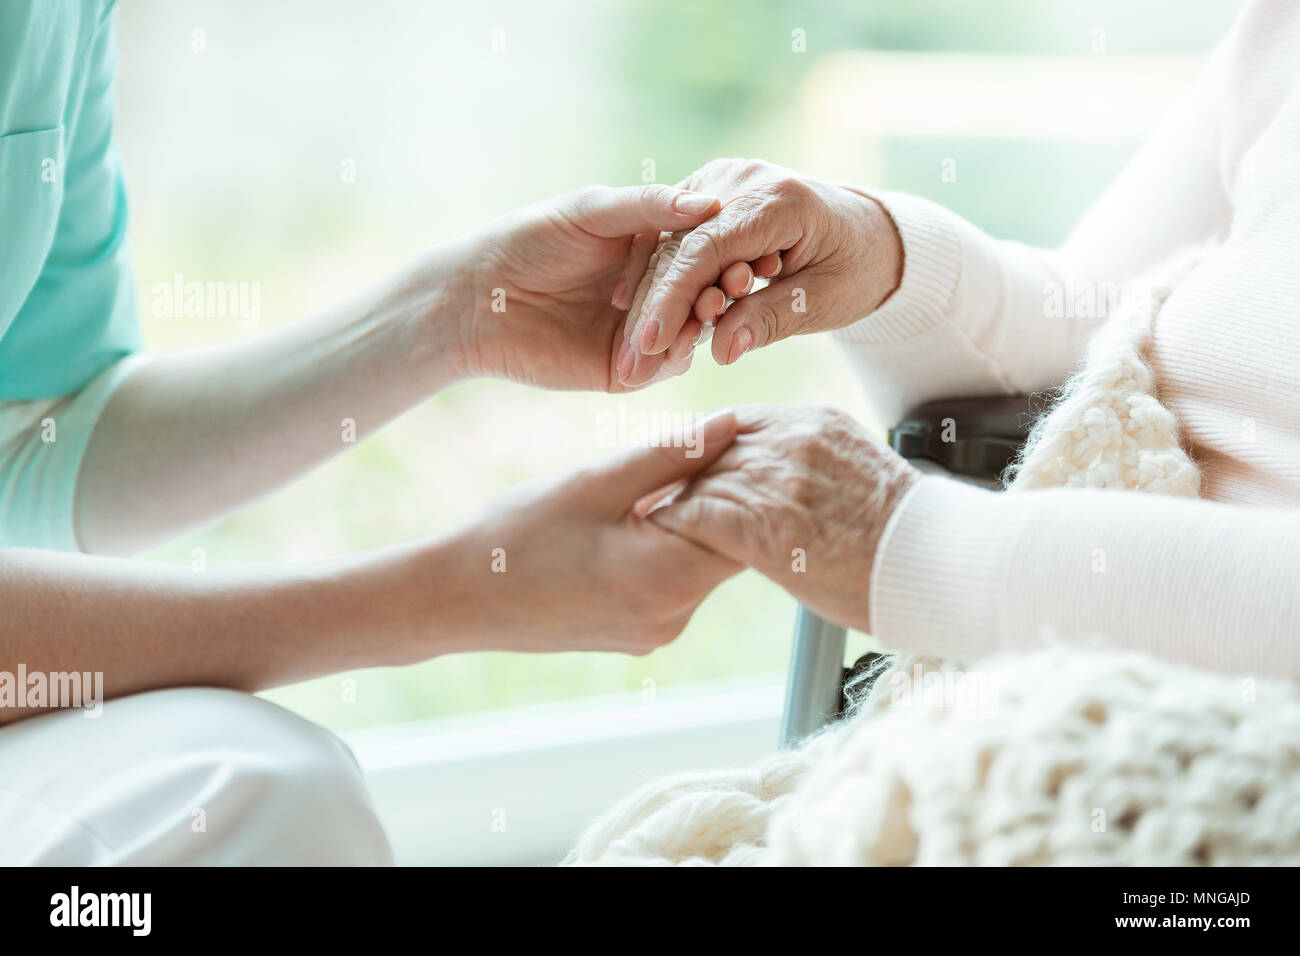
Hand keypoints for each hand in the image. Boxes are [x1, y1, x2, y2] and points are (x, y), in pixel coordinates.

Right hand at [426, 411, 742, 654]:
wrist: (459, 599)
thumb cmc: (519, 534)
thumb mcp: (598, 481)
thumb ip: (673, 454)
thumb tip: (733, 424)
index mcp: (668, 579)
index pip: (746, 525)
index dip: (745, 477)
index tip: (734, 439)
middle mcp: (674, 618)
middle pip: (729, 547)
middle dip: (720, 496)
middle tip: (700, 448)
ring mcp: (658, 633)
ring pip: (702, 563)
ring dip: (693, 520)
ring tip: (660, 480)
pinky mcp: (641, 635)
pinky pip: (675, 582)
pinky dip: (669, 547)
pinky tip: (637, 518)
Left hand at [449, 184, 721, 390]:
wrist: (478, 300)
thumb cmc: (528, 240)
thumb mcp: (591, 210)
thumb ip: (649, 206)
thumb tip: (711, 202)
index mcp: (649, 248)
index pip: (699, 251)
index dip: (721, 252)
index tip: (746, 251)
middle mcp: (650, 291)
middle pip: (700, 295)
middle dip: (717, 293)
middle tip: (733, 289)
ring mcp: (639, 332)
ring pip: (687, 333)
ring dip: (700, 325)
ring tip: (706, 316)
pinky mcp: (623, 370)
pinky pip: (660, 367)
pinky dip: (672, 357)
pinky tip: (677, 345)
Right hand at [619, 159, 902, 387]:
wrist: (868, 234)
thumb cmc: (854, 269)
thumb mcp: (823, 301)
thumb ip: (770, 320)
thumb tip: (721, 353)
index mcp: (777, 199)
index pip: (706, 248)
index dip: (673, 299)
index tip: (651, 345)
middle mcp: (741, 179)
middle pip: (679, 247)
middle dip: (653, 310)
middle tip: (631, 367)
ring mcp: (720, 182)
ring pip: (667, 245)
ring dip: (650, 301)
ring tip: (634, 357)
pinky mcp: (708, 195)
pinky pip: (673, 241)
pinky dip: (659, 282)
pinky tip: (641, 322)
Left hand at [647, 405, 918, 631]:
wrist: (939, 566)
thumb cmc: (907, 538)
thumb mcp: (860, 476)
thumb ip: (814, 466)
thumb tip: (787, 486)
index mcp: (815, 422)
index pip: (738, 424)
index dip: (708, 451)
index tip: (688, 474)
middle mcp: (792, 439)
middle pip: (710, 447)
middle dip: (680, 476)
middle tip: (652, 501)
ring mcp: (777, 478)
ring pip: (698, 479)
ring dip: (671, 504)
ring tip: (646, 525)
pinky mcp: (764, 523)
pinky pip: (696, 515)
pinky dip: (674, 528)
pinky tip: (661, 543)